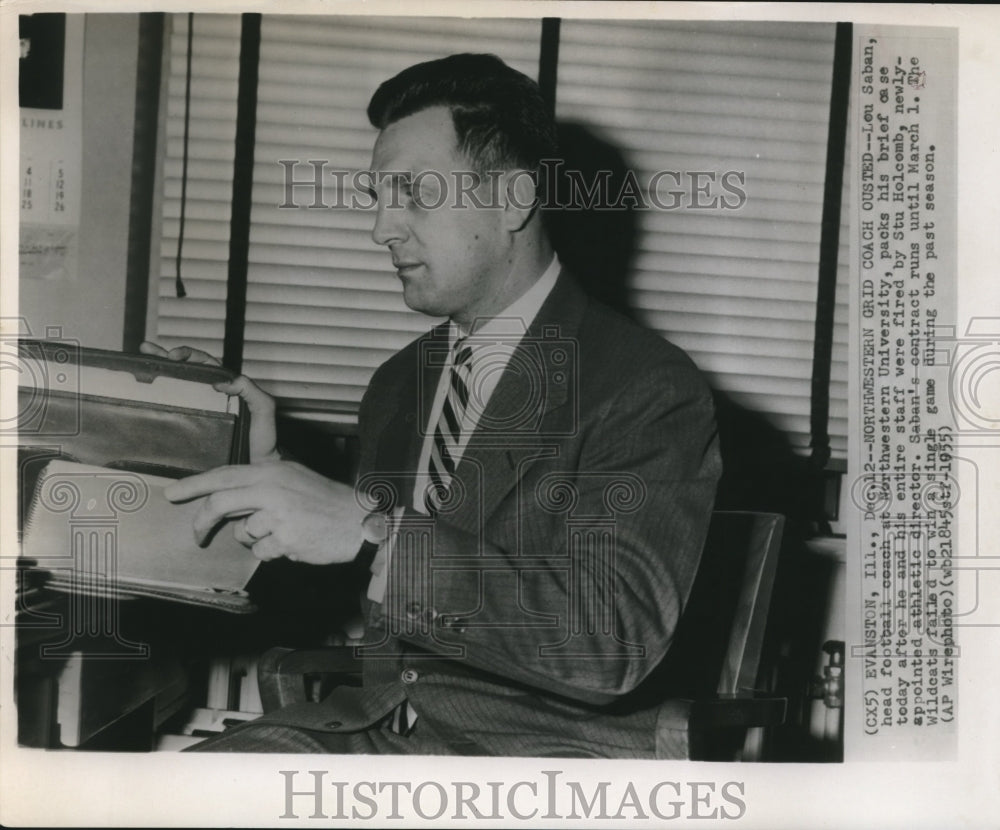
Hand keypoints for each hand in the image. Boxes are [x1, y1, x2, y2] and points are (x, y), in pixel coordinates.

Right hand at [139, 341, 277, 461]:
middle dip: (165, 356)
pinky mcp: (191, 427)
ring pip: (176, 385)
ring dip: (159, 369)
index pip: (205, 363)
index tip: (174, 355)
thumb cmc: (263, 440)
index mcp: (227, 387)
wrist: (256, 466)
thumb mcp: (263, 409)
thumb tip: (224, 381)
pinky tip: (144, 392)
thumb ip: (250, 390)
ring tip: (142, 357)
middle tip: (148, 350)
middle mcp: (211, 396)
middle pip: (185, 369)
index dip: (189, 354)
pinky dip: (157, 398)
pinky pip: (173, 409)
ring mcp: (199, 410)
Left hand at [164, 460, 365, 564]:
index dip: (195, 484)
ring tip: (281, 533)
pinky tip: (292, 543)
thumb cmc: (325, 501)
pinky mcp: (285, 537)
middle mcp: (272, 487)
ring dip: (255, 539)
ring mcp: (278, 513)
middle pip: (220, 503)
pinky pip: (261, 552)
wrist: (358, 520)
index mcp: (272, 470)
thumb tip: (227, 504)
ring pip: (243, 533)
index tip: (173, 493)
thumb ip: (260, 485)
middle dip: (201, 522)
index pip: (224, 475)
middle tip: (197, 535)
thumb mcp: (292, 477)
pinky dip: (272, 552)